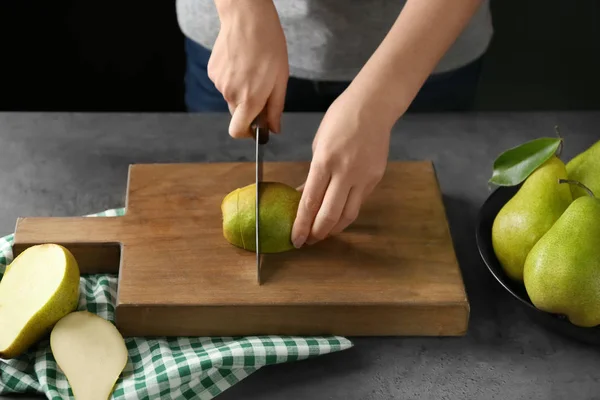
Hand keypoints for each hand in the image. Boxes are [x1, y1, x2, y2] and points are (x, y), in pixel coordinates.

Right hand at [209, 0, 288, 136]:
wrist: (247, 18)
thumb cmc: (269, 46)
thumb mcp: (280, 79)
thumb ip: (276, 108)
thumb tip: (274, 130)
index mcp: (249, 99)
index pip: (238, 131)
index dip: (247, 133)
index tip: (256, 128)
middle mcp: (230, 94)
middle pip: (237, 114)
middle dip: (249, 109)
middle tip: (263, 89)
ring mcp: (219, 83)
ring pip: (231, 97)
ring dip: (242, 91)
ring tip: (253, 69)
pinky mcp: (213, 72)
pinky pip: (224, 84)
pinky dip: (233, 79)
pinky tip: (242, 63)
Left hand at [290, 88, 391, 247]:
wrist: (373, 106)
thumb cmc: (340, 119)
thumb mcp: (319, 144)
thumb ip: (313, 173)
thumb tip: (306, 196)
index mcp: (325, 161)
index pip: (310, 202)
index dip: (301, 225)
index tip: (295, 239)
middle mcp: (345, 172)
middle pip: (330, 215)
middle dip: (317, 233)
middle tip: (307, 241)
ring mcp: (363, 177)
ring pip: (348, 215)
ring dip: (333, 228)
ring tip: (322, 233)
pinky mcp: (376, 178)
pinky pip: (359, 202)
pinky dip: (346, 211)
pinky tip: (337, 214)